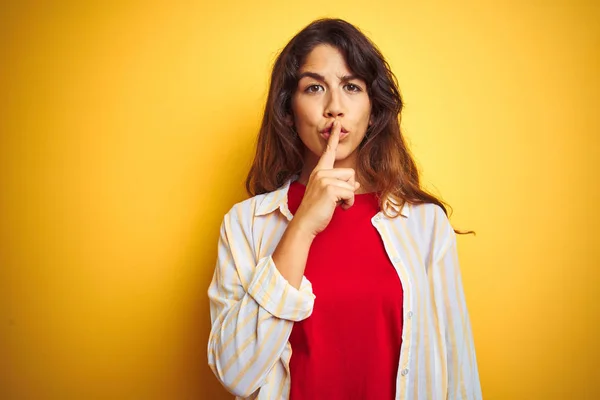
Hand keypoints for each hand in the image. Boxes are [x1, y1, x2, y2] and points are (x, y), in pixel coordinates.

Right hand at [292, 120, 359, 237]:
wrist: (305, 223)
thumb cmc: (316, 211)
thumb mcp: (329, 195)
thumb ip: (340, 186)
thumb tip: (356, 184)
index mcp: (319, 171)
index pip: (328, 152)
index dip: (333, 137)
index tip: (337, 122)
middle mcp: (321, 172)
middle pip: (350, 173)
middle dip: (349, 188)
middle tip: (336, 200)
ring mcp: (324, 179)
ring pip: (352, 183)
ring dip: (348, 197)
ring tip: (335, 204)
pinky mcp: (330, 188)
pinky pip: (350, 193)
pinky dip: (348, 203)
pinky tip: (336, 208)